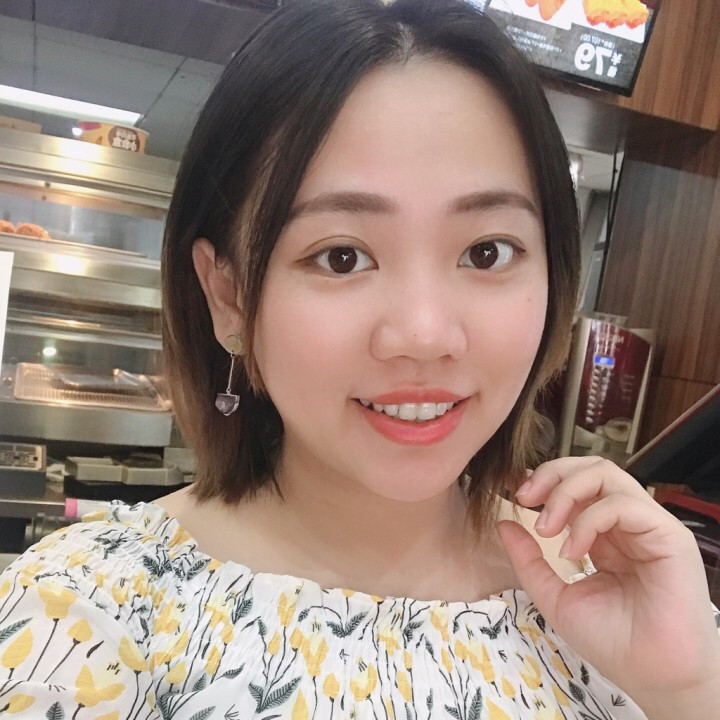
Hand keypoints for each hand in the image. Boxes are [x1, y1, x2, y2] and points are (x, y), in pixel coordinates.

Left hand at [496, 456, 719, 705]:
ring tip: (546, 529)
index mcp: (604, 533)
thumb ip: (529, 560)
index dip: (544, 480)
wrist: (653, 678)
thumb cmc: (611, 641)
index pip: (577, 483)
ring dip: (565, 493)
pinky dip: (588, 519)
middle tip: (525, 498)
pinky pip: (623, 504)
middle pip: (590, 468)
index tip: (515, 495)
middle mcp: (627, 523)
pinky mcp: (668, 535)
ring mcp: (648, 526)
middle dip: (551, 475)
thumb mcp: (555, 596)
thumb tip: (502, 524)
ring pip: (606, 474)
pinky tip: (573, 551)